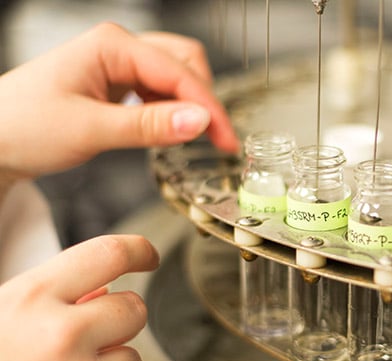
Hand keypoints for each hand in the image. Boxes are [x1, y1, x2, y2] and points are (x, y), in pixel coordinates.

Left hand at [0, 22, 238, 179]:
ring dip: (189, 106)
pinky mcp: (117, 83)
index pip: (179, 73)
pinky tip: (167, 130)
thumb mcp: (90, 129)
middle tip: (216, 141)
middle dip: (204, 100)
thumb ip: (150, 126)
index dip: (208, 108)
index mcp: (111, 46)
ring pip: (175, 77)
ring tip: (193, 139)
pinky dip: (171, 111)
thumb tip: (200, 122)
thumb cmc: (23, 126)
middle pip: (185, 64)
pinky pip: (158, 91)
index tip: (226, 141)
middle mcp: (118, 48)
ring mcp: (118, 64)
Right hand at [0, 235, 158, 360]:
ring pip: (132, 360)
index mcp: (31, 299)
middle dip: (118, 321)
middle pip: (133, 309)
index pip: (108, 254)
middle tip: (86, 339)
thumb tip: (105, 288)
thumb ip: (48, 299)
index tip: (147, 256)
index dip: (137, 250)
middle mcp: (64, 336)